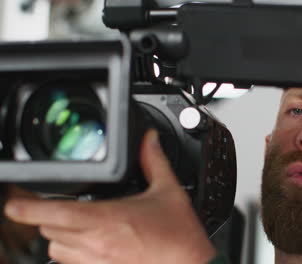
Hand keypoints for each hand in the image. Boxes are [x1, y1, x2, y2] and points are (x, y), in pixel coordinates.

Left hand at [4, 130, 215, 263]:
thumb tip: (149, 139)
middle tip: (58, 207)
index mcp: (108, 220)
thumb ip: (154, 160)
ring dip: (59, 236)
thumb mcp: (168, 191)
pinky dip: (72, 254)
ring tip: (74, 226)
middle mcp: (96, 244)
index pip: (53, 214)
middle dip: (48, 217)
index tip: (15, 202)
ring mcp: (97, 263)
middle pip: (49, 231)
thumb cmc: (179, 236)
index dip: (25, 207)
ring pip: (56, 251)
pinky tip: (90, 244)